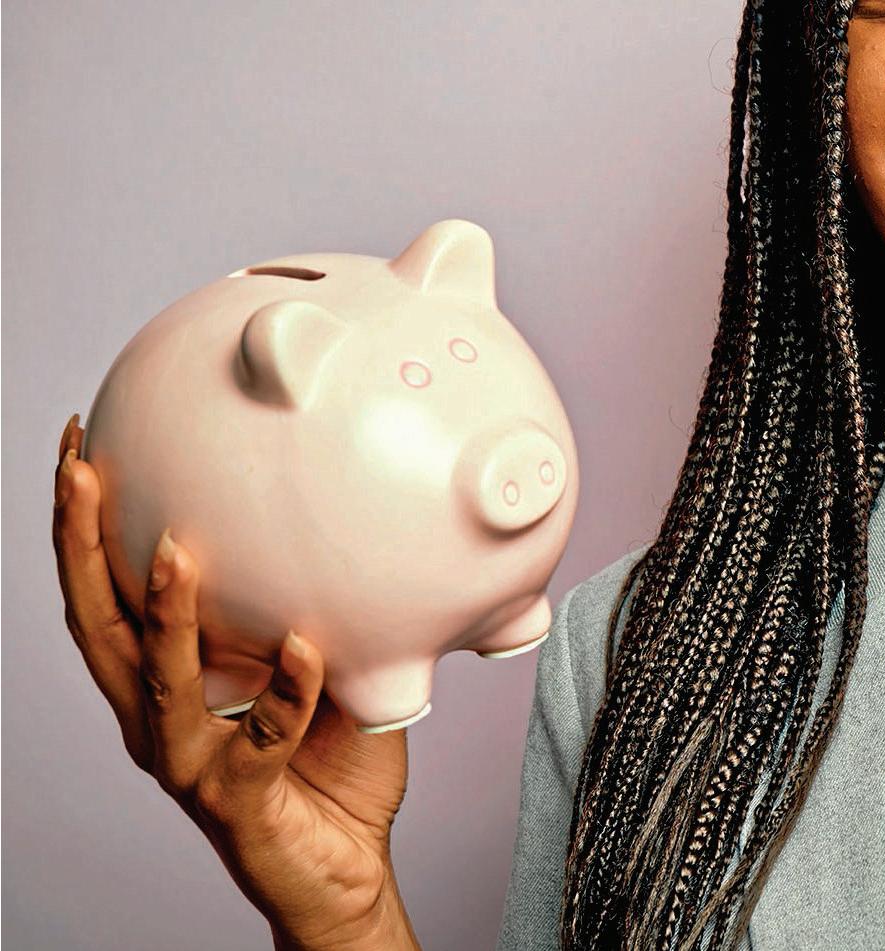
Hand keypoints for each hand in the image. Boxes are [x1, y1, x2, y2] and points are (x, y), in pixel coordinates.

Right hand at [52, 414, 420, 950]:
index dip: (83, 529)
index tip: (82, 450)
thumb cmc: (324, 766)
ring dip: (165, 614)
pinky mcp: (237, 799)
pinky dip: (286, 689)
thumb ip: (313, 612)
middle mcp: (159, 719)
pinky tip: (303, 645)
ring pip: (160, 682)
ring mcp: (191, 763)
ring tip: (174, 550)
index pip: (108, 597)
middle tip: (80, 472)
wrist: (340, 871)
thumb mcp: (319, 671)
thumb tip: (343, 535)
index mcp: (166, 685)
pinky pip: (263, 736)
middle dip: (81, 548)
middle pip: (99, 627)